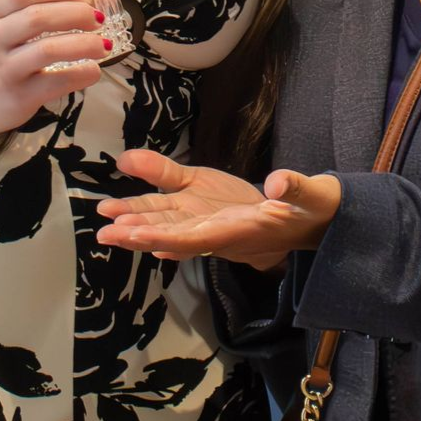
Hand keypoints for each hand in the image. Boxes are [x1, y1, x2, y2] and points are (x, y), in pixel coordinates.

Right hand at [0, 0, 108, 136]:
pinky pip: (57, 81)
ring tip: (103, 44)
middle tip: (97, 18)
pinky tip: (93, 70)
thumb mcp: (3, 22)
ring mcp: (4, 69)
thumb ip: (39, 3)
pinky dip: (82, 74)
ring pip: (48, 49)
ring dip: (84, 44)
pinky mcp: (19, 96)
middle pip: (38, 17)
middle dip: (76, 13)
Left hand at [96, 149, 341, 270]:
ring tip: (107, 221)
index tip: (136, 235)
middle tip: (105, 233)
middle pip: (173, 237)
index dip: (165, 237)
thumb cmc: (312, 209)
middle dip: (139, 235)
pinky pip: (180, 217)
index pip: (196, 239)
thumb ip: (292, 186)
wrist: (315, 221)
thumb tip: (280, 181)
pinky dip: (156, 217)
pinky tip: (132, 220)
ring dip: (140, 224)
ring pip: (171, 226)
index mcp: (239, 232)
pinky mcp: (213, 214)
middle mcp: (219, 234)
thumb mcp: (306, 196)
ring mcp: (213, 225)